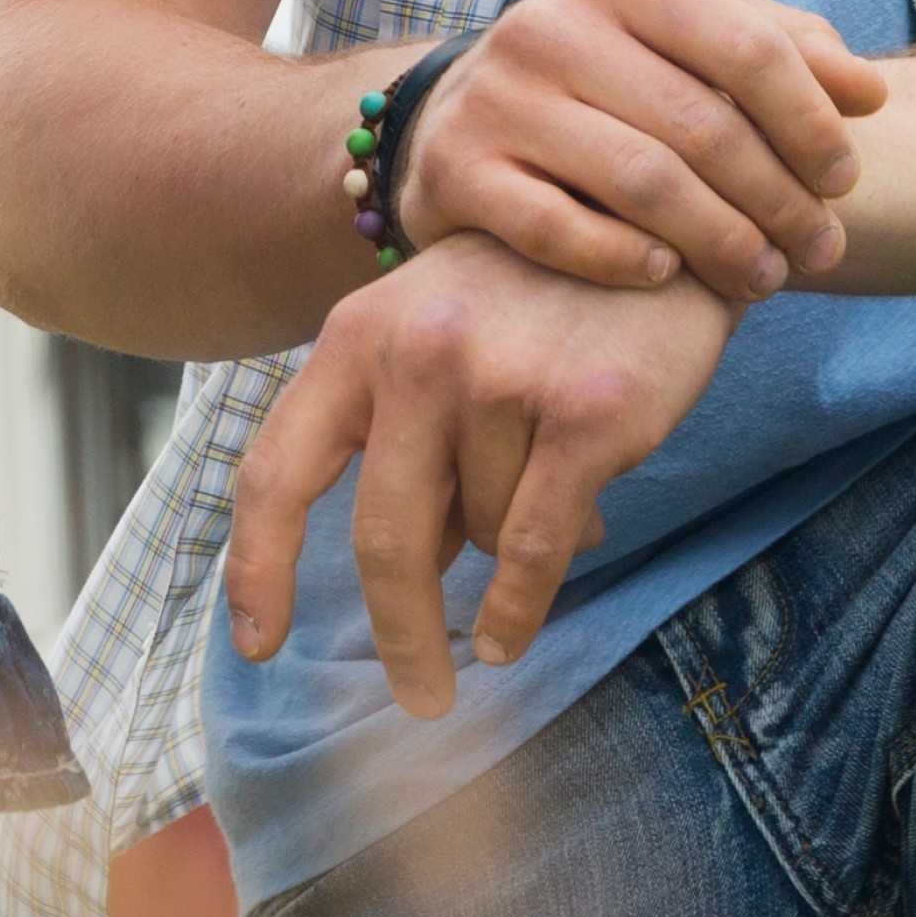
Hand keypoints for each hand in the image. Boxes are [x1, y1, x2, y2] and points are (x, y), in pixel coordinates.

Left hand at [224, 233, 738, 712]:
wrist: (659, 217)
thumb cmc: (536, 295)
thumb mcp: (441, 342)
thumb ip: (408, 448)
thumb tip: (410, 581)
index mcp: (354, 335)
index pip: (277, 469)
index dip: (258, 566)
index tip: (256, 644)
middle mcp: (414, 353)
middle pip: (382, 538)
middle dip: (398, 635)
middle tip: (415, 699)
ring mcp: (498, 379)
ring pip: (482, 535)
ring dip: (506, 543)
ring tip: (548, 478)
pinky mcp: (584, 411)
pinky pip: (534, 549)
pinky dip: (518, 610)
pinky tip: (506, 642)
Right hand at [403, 0, 879, 301]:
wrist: (461, 117)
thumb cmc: (608, 81)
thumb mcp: (686, 41)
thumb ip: (782, 48)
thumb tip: (870, 93)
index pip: (746, 46)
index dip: (811, 122)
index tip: (844, 181)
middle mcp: (546, 25)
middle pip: (702, 125)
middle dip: (779, 200)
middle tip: (820, 249)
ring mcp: (494, 98)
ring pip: (641, 182)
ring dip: (722, 242)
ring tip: (763, 278)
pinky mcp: (455, 171)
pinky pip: (558, 230)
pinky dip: (624, 259)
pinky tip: (667, 275)